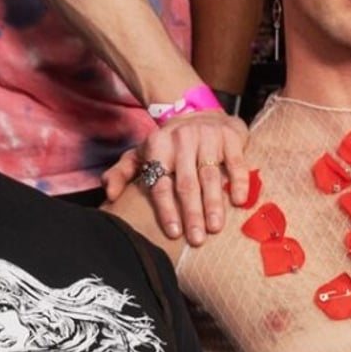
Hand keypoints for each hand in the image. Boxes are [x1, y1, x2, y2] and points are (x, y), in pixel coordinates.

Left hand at [103, 110, 249, 245]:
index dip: (166, 209)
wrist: (200, 112)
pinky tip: (240, 201)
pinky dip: (239, 182)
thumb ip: (122, 172)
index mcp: (158, 146)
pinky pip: (235, 162)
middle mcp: (182, 140)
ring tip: (215, 227)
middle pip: (186, 183)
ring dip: (214, 203)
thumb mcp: (141, 152)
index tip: (174, 233)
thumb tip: (110, 195)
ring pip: (210, 176)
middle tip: (197, 239)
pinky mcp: (230, 137)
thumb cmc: (169, 143)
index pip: (160, 183)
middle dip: (192, 213)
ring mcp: (208, 137)